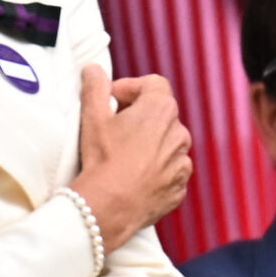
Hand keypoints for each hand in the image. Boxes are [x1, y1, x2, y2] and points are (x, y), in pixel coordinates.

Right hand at [70, 66, 190, 251]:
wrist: (110, 207)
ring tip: (123, 155)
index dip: (131, 88)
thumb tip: (93, 69)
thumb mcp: (93, 117)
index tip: (112, 100)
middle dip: (139, 115)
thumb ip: (95, 87)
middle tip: (114, 127)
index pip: (153, 84)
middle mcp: (179, 132)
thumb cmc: (102, 159)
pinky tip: (133, 177)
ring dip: (150, 143)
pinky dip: (156, 170)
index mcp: (162, 109)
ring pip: (167, 143)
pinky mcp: (180, 185)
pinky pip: (169, 170)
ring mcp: (182, 161)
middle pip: (160, 113)